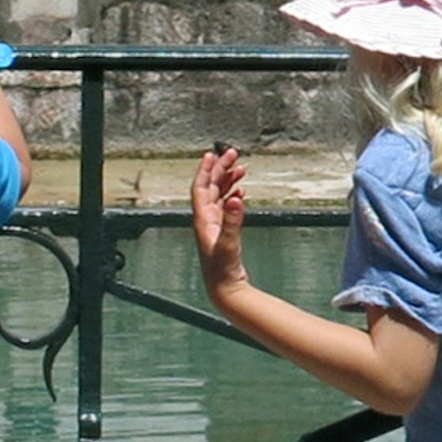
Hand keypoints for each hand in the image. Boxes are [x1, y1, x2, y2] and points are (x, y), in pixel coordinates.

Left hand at [191, 146, 250, 286]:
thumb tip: (236, 199)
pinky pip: (226, 205)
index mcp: (202, 219)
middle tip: (233, 154)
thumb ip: (233, 221)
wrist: (224, 287)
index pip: (200, 187)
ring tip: (241, 168)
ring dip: (228, 180)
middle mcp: (205, 218)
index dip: (205, 170)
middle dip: (220, 168)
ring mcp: (214, 224)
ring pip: (218, 194)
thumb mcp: (229, 244)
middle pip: (210, 186)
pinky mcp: (222, 230)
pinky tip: (240, 192)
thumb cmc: (222, 269)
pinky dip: (233, 195)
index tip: (212, 154)